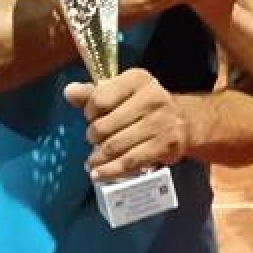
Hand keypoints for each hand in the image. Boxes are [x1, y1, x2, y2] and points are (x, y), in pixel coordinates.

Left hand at [64, 68, 186, 180]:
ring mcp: (160, 123)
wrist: (184, 121)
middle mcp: (151, 98)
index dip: (89, 112)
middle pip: (105, 126)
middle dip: (93, 137)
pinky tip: (98, 173)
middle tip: (94, 140)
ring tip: (92, 161)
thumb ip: (94, 92)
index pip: (100, 98)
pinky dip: (110, 170)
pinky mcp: (165, 146)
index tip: (91, 117)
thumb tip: (69, 91)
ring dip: (98, 157)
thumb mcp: (122, 92)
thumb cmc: (144, 105)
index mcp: (137, 79)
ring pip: (115, 146)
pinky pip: (130, 162)